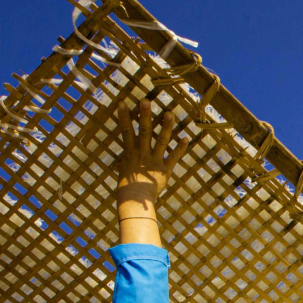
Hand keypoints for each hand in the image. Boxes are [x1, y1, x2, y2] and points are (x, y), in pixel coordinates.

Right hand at [116, 98, 188, 246]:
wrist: (135, 201)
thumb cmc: (127, 188)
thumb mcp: (123, 172)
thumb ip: (123, 164)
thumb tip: (117, 164)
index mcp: (130, 153)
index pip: (126, 131)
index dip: (124, 117)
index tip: (123, 102)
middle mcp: (142, 154)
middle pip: (144, 132)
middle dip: (145, 116)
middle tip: (146, 100)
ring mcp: (154, 161)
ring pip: (161, 141)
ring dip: (166, 127)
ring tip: (170, 113)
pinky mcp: (165, 169)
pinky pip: (173, 157)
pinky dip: (180, 148)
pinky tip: (185, 137)